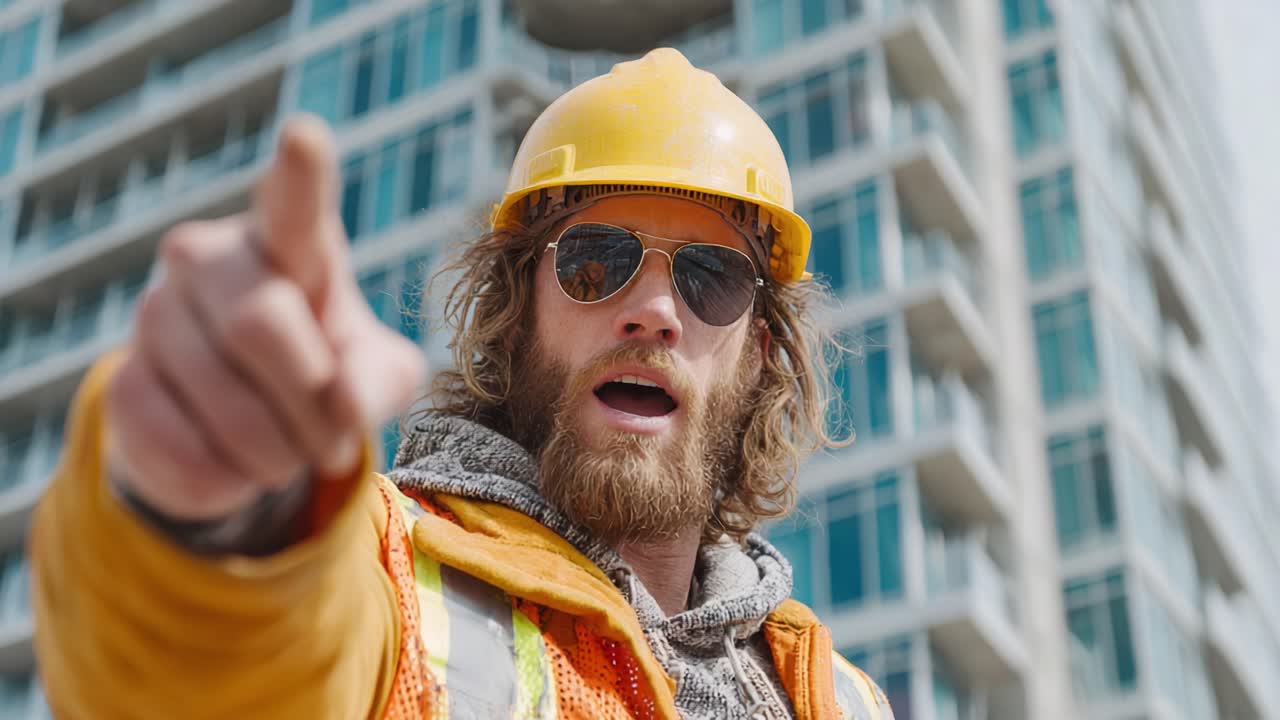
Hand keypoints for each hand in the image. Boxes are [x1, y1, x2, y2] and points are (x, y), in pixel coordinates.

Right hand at [105, 116, 424, 520]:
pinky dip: (235, 483)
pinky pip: (193, 457)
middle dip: (313, 405)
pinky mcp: (122, 387)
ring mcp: (154, 316)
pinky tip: (236, 461)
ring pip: (231, 406)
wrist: (245, 426)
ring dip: (282, 456)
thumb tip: (342, 406)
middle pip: (263, 327)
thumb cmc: (329, 372)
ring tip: (291, 453)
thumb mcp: (378, 377)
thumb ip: (377, 381)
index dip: (300, 176)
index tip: (305, 136)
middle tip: (335, 442)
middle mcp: (210, 259)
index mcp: (289, 243)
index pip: (294, 206)